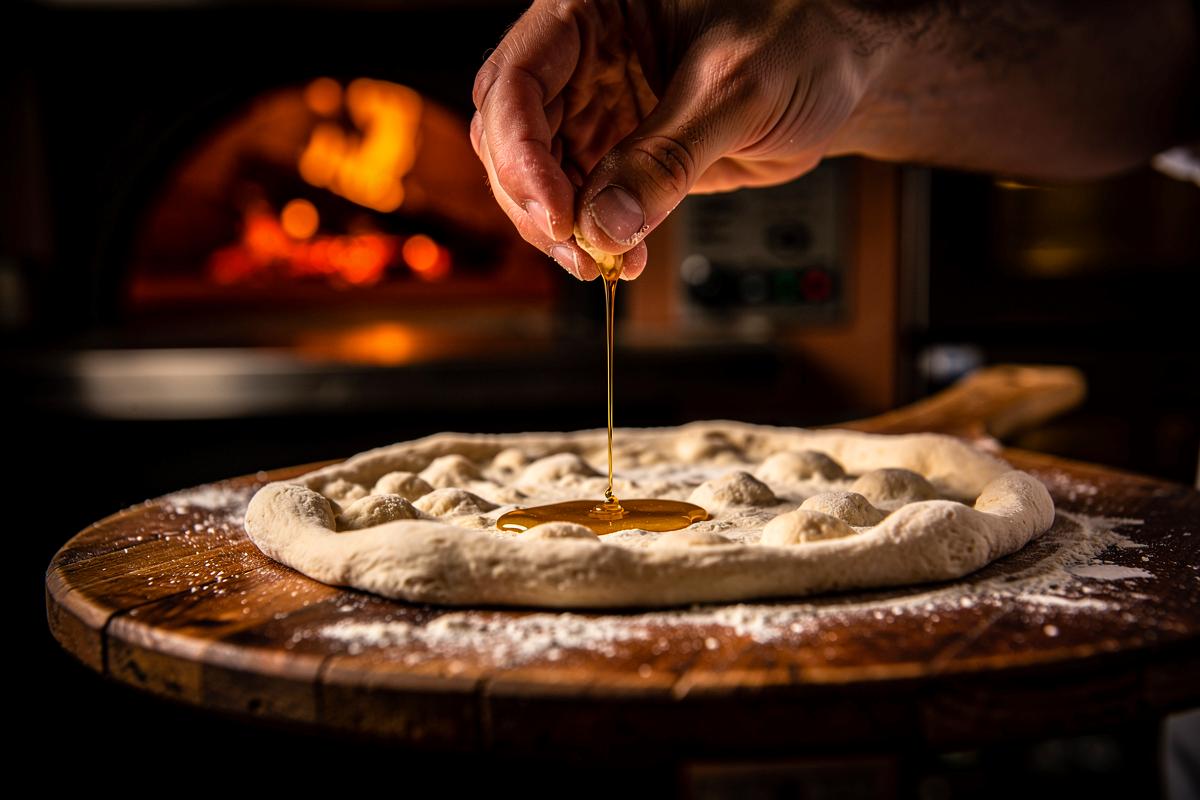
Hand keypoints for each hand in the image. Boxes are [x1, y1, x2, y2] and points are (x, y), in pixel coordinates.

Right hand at [470, 0, 877, 279]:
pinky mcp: (622, 155)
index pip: (517, 79)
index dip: (520, 150)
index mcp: (594, 11)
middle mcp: (583, 60)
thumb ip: (668, 157)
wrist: (842, 74)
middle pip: (511, 135)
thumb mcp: (737, 89)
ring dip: (560, 230)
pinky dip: (595, 238)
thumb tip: (607, 223)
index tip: (555, 209)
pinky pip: (584, 204)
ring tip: (602, 262)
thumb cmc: (801, 39)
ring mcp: (599, 110)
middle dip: (533, 199)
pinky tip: (622, 258)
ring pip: (538, 178)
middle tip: (576, 247)